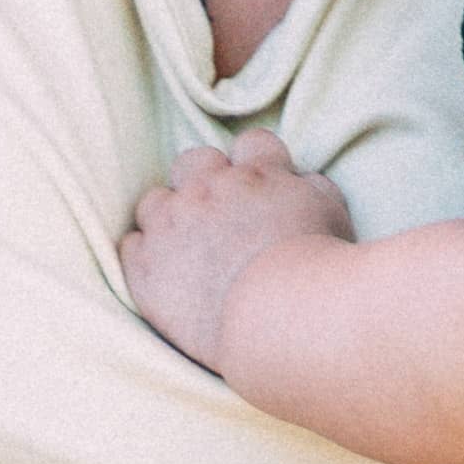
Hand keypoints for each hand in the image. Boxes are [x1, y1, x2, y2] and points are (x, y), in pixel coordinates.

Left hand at [121, 131, 350, 368]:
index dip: (254, 165)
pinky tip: (165, 277)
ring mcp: (173, 224)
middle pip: (194, 161)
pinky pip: (131, 245)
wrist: (280, 319)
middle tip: (215, 218)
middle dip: (202, 181)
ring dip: (168, 218)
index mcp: (258, 173)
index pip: (252, 144)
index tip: (257, 190)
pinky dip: (146, 256)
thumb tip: (299, 179)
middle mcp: (210, 188)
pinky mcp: (147, 266)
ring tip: (185, 251)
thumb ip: (312, 186)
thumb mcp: (332, 213)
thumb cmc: (317, 271)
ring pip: (155, 202)